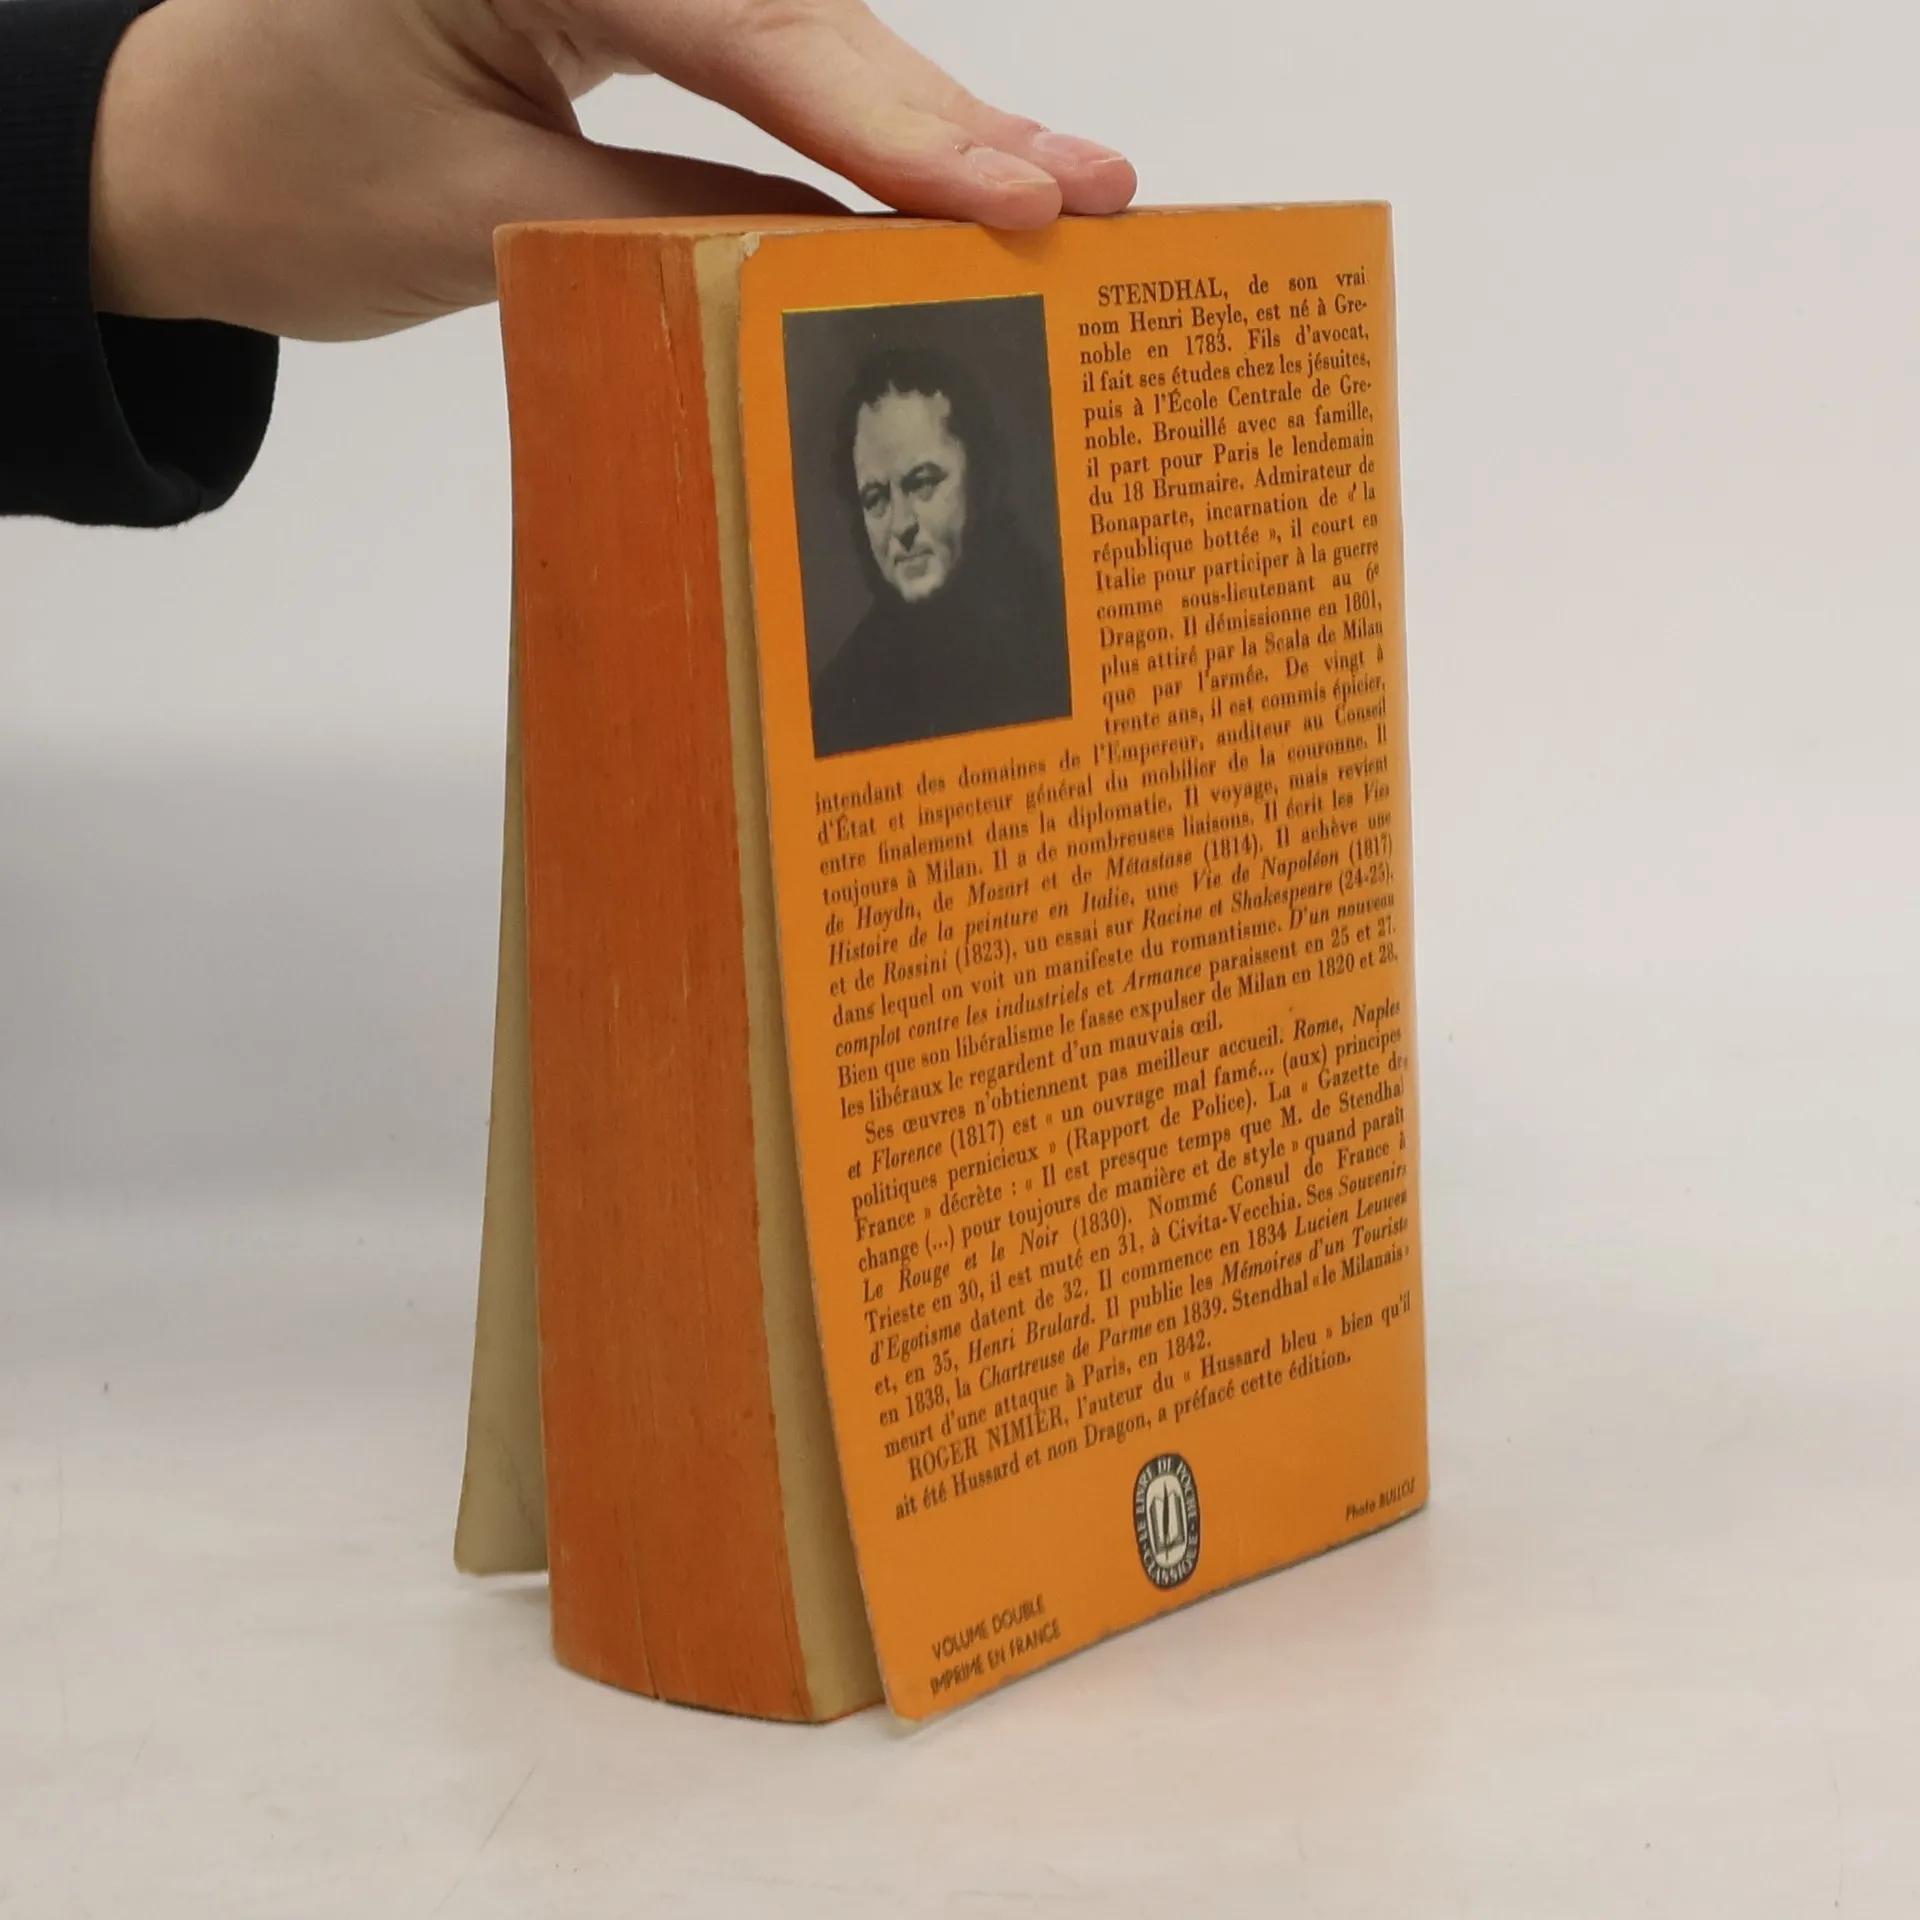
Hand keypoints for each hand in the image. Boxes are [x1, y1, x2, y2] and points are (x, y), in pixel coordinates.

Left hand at [90, 0, 1136, 340]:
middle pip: (806, 12)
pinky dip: (856, 130)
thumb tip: (845, 266)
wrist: (178, 157)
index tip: (1012, 198)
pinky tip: (949, 178)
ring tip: (1055, 195)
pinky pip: (766, 61)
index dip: (893, 122)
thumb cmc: (279, 177)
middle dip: (944, 117)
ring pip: (806, 32)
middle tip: (1093, 194)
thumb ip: (667, 227)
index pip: (750, 24)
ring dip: (925, 126)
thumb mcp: (476, 218)